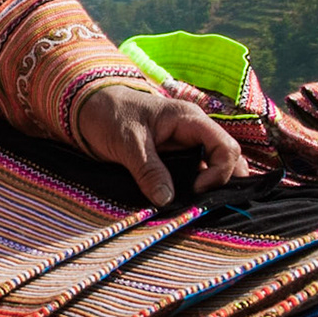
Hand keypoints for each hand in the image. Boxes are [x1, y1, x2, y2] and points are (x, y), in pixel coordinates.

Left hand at [75, 84, 249, 205]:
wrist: (89, 109)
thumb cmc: (110, 116)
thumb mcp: (127, 143)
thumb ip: (148, 170)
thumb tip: (166, 200)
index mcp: (190, 119)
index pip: (226, 146)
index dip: (220, 171)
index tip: (197, 190)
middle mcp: (194, 132)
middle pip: (228, 158)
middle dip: (223, 182)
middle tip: (207, 204)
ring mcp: (186, 145)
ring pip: (213, 168)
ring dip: (209, 188)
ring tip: (197, 207)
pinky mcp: (174, 158)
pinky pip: (194, 174)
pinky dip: (193, 189)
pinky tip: (186, 204)